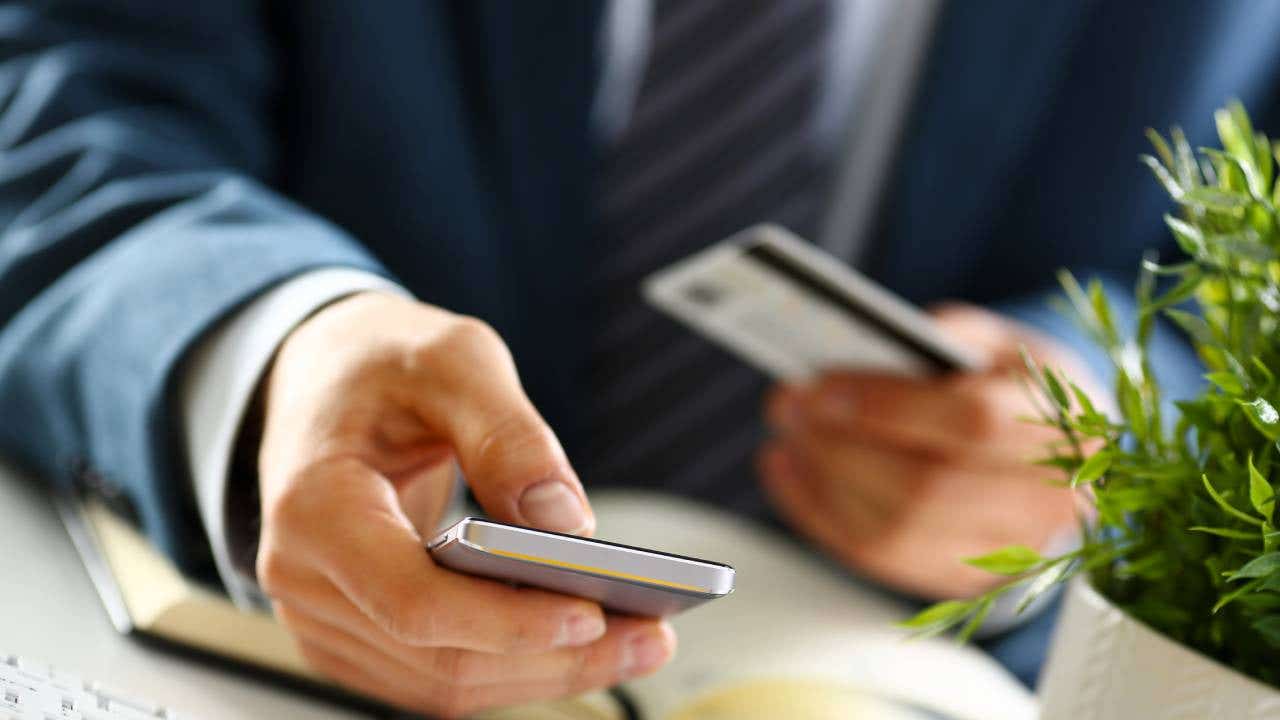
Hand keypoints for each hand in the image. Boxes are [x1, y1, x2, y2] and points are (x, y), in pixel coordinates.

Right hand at [254, 293, 674, 717]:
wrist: (324, 380)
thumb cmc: (380, 363)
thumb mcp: (452, 358)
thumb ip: (508, 433)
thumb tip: (565, 521)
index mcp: (313, 506)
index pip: (412, 600)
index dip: (505, 621)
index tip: (591, 613)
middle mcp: (303, 579)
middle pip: (439, 659)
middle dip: (552, 657)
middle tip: (649, 637)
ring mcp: (323, 617)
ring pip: (443, 683)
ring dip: (544, 672)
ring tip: (636, 641)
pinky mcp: (354, 635)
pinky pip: (437, 676)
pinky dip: (513, 666)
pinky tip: (578, 640)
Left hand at [759, 303, 1096, 599]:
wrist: (1052, 452)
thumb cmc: (1011, 385)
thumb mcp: (998, 339)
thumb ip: (949, 334)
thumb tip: (873, 345)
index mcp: (1066, 427)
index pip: (974, 424)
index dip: (889, 406)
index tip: (824, 386)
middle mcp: (1046, 503)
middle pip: (924, 489)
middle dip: (839, 445)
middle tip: (789, 403)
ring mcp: (1005, 554)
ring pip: (892, 532)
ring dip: (820, 480)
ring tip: (787, 430)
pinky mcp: (959, 580)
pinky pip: (874, 557)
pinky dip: (817, 512)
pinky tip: (788, 468)